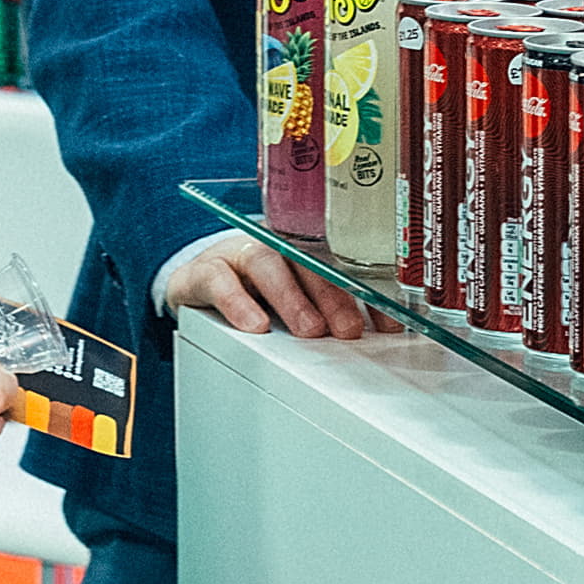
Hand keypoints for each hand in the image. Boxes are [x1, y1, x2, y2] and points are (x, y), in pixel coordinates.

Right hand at [167, 240, 372, 342]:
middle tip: (348, 329)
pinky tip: (254, 324)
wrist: (197, 282)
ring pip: (268, 264)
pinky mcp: (206, 271)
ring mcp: (240, 254)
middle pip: (309, 262)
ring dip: (292, 298)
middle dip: (334, 296)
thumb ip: (331, 311)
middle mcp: (275, 246)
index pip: (343, 266)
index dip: (367, 294)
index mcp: (305, 251)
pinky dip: (237, 302)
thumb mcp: (298, 300)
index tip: (387, 325)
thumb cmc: (256, 291)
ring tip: (309, 329)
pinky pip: (220, 281)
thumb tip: (375, 337)